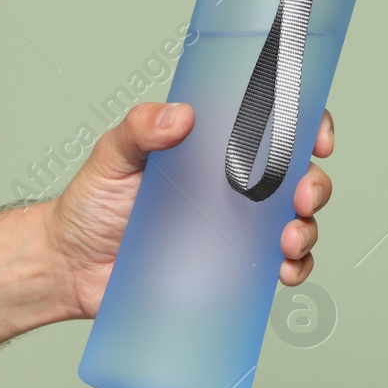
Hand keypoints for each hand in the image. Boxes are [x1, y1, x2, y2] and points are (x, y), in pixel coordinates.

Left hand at [44, 102, 334, 319]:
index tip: (317, 139)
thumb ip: (139, 129)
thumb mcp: (112, 156)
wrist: (70, 268)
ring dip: (308, 229)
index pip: (275, 126)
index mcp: (215, 148)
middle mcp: (235, 185)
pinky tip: (285, 271)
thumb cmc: (91, 205)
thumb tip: (178, 116)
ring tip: (288, 242)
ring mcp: (237, 228)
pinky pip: (280, 266)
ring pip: (298, 222)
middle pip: (299, 175)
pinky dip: (296, 268)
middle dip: (315, 185)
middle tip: (302, 197)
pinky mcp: (232, 268)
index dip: (308, 126)